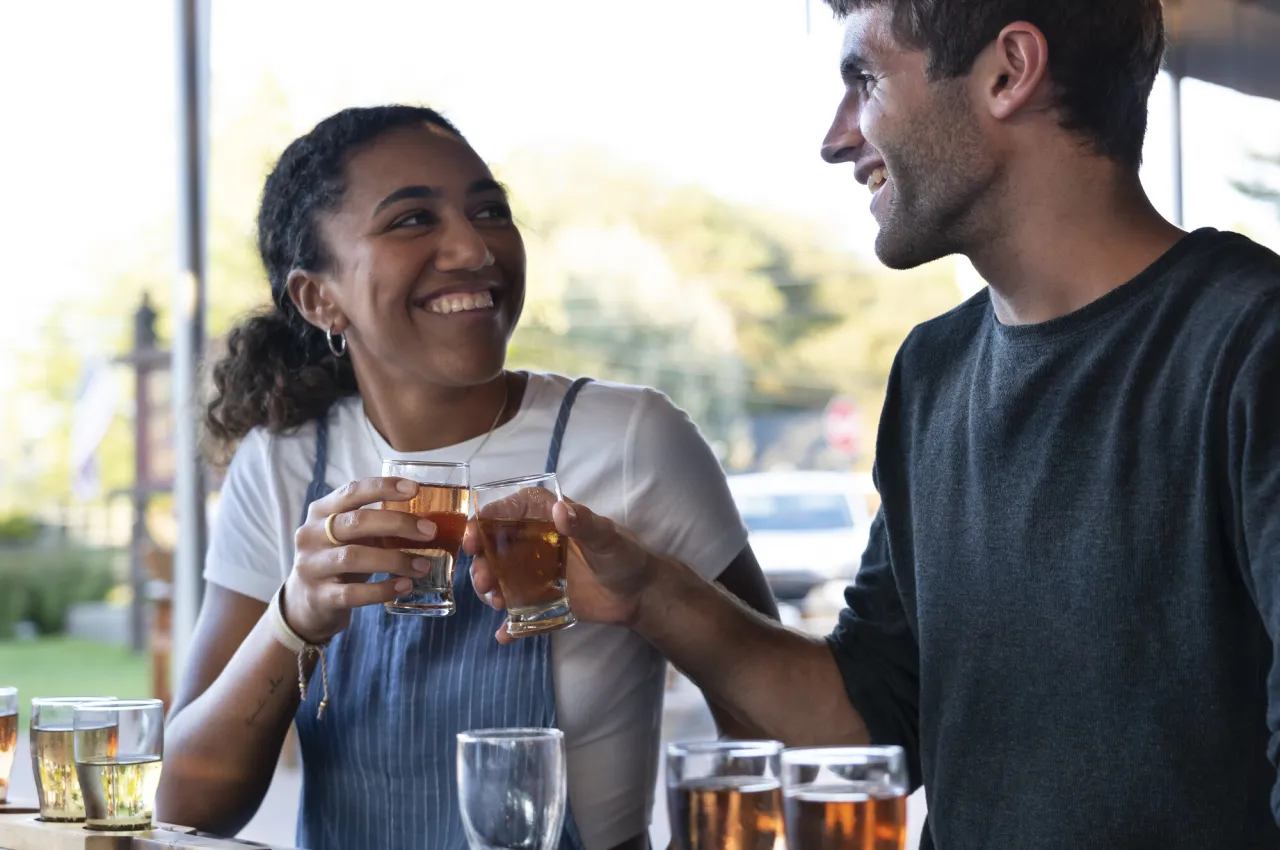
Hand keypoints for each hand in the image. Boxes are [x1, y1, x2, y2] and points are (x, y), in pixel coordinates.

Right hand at [284, 477, 437, 643]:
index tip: (414, 488)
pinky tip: (405, 586)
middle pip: (356, 522)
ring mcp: (312, 566)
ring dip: (395, 560)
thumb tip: (426, 520)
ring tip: (423, 565)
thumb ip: (376, 523)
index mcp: (322, 511)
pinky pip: (353, 593)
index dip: (383, 487)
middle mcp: (312, 535)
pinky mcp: (319, 596)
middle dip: (398, 524)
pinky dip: (382, 589)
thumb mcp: (350, 535)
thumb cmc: (339, 558)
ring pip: (354, 557)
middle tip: (430, 531)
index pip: (352, 491)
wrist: (307, 602)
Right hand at [466, 498, 666, 644]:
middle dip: (483, 563)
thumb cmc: (627, 556)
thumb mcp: (608, 538)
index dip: (485, 521)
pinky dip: (510, 625)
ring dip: (491, 589)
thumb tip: (559, 510)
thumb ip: (585, 524)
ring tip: (497, 602)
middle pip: (496, 548)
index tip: (473, 538)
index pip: (508, 512)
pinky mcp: (543, 601)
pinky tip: (504, 635)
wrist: (642, 595)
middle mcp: (536, 544)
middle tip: (485, 580)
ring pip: (501, 578)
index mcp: (548, 519)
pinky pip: (520, 613)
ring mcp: (537, 574)